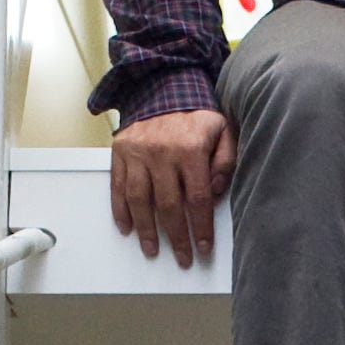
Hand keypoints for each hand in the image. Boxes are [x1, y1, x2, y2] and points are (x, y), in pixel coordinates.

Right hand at [109, 106, 236, 266]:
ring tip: (152, 250)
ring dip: (146, 230)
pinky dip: (120, 210)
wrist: (162, 87)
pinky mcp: (120, 152)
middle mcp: (162, 152)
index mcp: (191, 149)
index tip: (203, 247)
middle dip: (176, 237)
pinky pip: (118, 186)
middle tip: (182, 258)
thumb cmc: (196, 115)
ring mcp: (138, 153)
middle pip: (169, 206)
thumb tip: (216, 191)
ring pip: (140, 200)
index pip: (198, 198)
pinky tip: (127, 228)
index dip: (201, 227)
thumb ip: (225, 161)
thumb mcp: (223, 131)